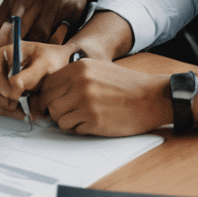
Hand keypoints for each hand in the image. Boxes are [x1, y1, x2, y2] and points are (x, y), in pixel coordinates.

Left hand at [0, 0, 91, 43]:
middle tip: (19, 45)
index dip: (9, 37)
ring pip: (47, 35)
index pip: (14, 23)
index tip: (4, 44)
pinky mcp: (75, 10)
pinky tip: (53, 28)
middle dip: (24, 41)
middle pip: (31, 33)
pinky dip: (56, 33)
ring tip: (35, 39)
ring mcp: (61, 5)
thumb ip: (6, 7)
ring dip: (39, 40)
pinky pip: (64, 30)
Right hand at [0, 40, 74, 118]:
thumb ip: (29, 75)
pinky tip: (22, 112)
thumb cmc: (51, 59)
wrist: (59, 65)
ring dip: (5, 107)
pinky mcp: (4, 92)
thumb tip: (14, 87)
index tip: (12, 95)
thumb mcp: (44, 64)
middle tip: (14, 106)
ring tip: (23, 112)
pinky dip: (9, 112)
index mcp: (4, 54)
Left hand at [38, 60, 171, 136]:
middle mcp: (79, 84)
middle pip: (48, 102)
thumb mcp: (97, 69)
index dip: (46, 96)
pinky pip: (73, 128)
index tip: (51, 103)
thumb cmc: (125, 84)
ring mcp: (86, 103)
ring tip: (81, 117)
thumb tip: (50, 91)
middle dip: (53, 110)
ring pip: (58, 118)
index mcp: (78, 68)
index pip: (46, 84)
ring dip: (66, 121)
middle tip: (64, 113)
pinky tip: (91, 122)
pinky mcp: (94, 121)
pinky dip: (78, 128)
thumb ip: (74, 77)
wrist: (151, 98)